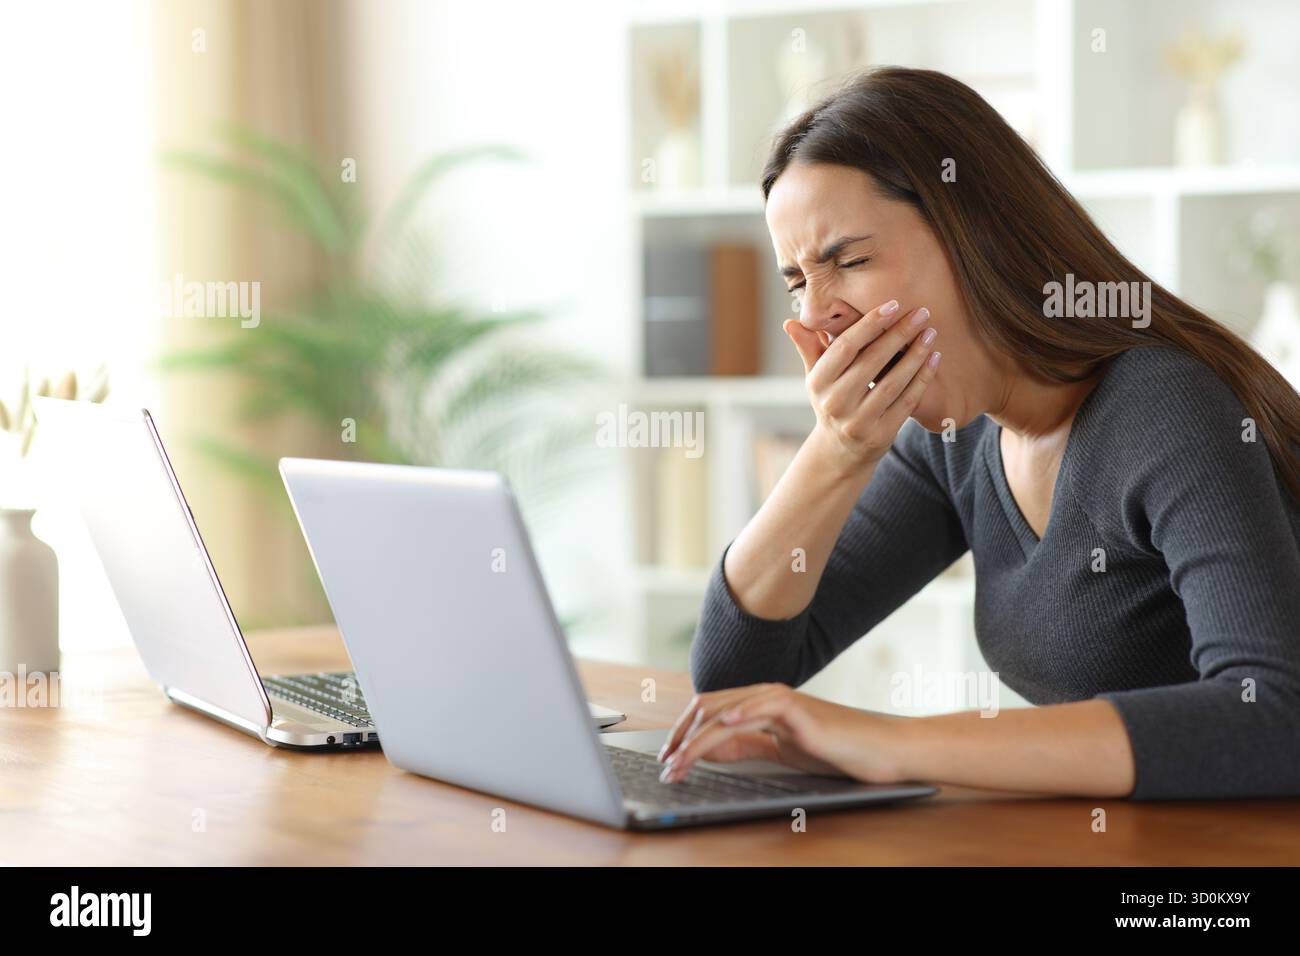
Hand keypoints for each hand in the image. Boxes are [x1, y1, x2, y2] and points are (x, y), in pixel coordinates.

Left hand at [656, 683, 909, 784]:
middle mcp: (767, 695)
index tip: (668, 758)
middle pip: (709, 707)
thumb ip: (748, 745)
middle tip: (665, 763)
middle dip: (681, 736)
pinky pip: (765, 708)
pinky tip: (723, 726)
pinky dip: (741, 715)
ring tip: (680, 761)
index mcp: (760, 703)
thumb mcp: (782, 751)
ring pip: (728, 712)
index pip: (710, 710)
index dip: (684, 732)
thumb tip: (710, 749)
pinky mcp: (801, 710)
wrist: (880, 749)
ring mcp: (783, 700)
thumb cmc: (836, 749)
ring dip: (699, 739)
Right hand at [785, 298, 940, 475]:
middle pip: (872, 361)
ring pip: (893, 382)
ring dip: (915, 355)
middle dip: (899, 334)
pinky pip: (906, 402)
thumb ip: (809, 348)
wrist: (840, 451)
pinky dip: (922, 378)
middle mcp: (835, 403)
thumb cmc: (831, 401)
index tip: (893, 305)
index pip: (845, 347)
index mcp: (818, 382)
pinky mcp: (881, 435)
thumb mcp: (817, 377)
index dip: (869, 324)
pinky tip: (934, 358)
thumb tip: (790, 322)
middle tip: (921, 313)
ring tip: (931, 333)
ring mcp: (858, 421)